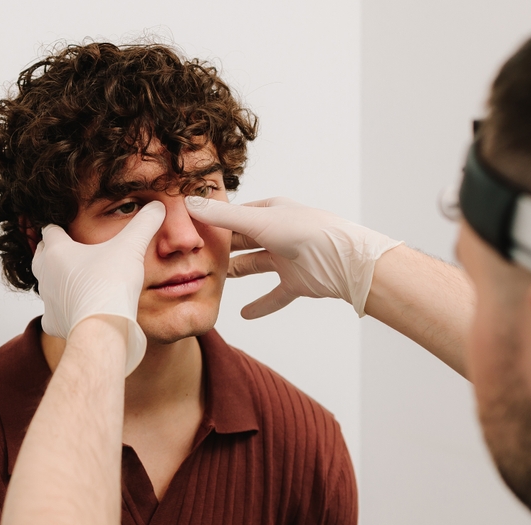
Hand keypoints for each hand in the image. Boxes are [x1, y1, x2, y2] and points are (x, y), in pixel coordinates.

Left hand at [33, 201, 165, 374]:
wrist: (102, 326)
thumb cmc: (110, 285)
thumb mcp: (131, 246)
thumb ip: (144, 223)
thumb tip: (158, 207)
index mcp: (57, 250)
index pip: (50, 230)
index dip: (60, 228)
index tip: (69, 228)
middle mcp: (46, 273)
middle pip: (42, 255)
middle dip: (55, 252)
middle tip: (73, 252)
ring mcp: (47, 299)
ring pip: (47, 283)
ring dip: (59, 280)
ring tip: (78, 280)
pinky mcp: (53, 322)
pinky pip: (53, 314)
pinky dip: (63, 311)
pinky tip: (78, 310)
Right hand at [186, 196, 402, 317]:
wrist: (342, 261)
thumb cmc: (304, 232)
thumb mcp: (256, 221)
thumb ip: (222, 217)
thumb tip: (188, 204)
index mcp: (271, 212)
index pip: (235, 216)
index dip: (214, 223)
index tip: (189, 232)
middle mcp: (278, 233)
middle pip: (243, 241)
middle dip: (221, 249)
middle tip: (195, 257)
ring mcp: (287, 259)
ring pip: (254, 266)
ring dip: (236, 272)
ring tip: (213, 280)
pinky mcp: (296, 282)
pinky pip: (274, 295)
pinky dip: (260, 305)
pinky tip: (244, 314)